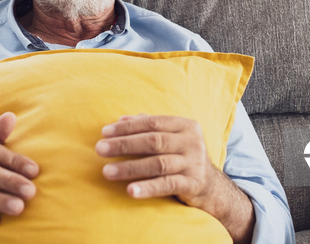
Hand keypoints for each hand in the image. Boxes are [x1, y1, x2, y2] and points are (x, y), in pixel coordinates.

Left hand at [95, 114, 215, 206]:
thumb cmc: (181, 156)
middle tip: (99, 149)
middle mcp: (192, 142)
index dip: (127, 127)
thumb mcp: (170, 138)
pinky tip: (130, 190)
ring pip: (158, 163)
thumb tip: (120, 119)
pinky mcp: (194, 184)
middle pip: (153, 141)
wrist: (210, 185)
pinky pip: (167, 185)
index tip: (104, 133)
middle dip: (124, 145)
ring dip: (130, 167)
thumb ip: (148, 126)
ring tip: (107, 171)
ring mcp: (194, 163)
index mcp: (185, 125)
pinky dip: (147, 187)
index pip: (152, 122)